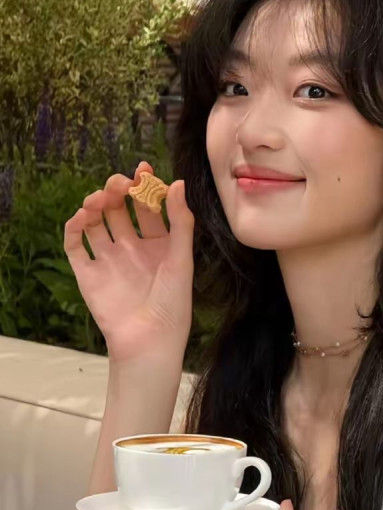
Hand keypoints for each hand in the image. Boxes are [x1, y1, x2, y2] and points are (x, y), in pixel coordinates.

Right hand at [64, 161, 194, 365]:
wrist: (150, 340)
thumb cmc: (173, 302)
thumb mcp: (181, 258)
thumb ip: (180, 221)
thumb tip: (178, 183)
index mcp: (159, 243)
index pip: (149, 207)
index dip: (146, 187)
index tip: (143, 169)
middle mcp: (133, 248)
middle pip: (120, 210)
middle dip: (118, 191)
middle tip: (119, 183)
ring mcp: (109, 259)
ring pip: (96, 222)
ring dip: (95, 205)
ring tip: (100, 198)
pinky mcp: (88, 273)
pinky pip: (76, 245)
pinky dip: (74, 228)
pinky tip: (83, 216)